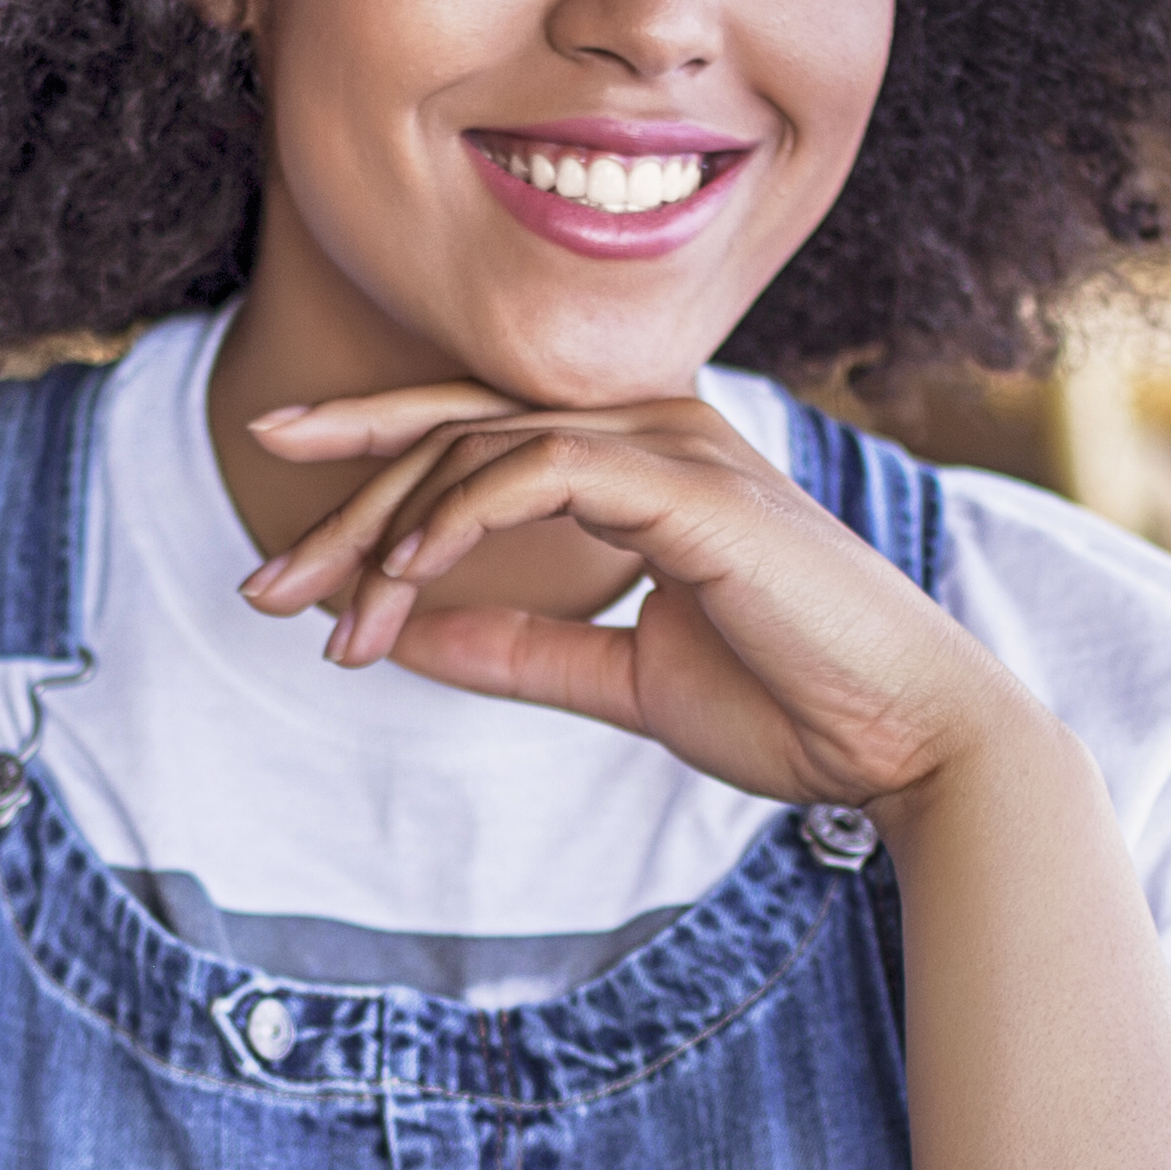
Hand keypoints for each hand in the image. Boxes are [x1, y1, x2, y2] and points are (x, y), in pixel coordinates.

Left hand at [235, 385, 1036, 815]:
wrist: (905, 742)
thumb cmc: (791, 706)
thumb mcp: (622, 680)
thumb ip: (519, 651)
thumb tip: (403, 637)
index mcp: (641, 462)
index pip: (476, 427)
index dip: (368, 444)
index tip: (277, 484)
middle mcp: (654, 430)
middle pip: (456, 428)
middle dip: (344, 499)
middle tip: (265, 586)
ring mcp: (675, 447)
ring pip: (482, 445)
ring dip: (388, 532)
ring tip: (331, 617)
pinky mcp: (693, 487)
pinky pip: (544, 466)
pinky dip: (462, 513)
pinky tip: (408, 574)